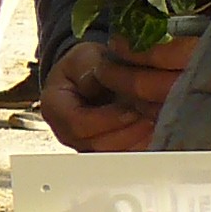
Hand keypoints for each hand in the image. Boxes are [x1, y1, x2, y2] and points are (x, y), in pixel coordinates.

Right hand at [39, 34, 195, 154]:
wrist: (91, 74)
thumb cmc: (86, 65)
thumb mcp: (86, 56)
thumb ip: (93, 68)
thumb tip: (106, 80)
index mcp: (54, 106)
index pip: (76, 123)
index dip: (106, 120)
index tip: (131, 110)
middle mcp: (65, 131)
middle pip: (94, 144)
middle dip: (126, 132)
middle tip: (151, 117)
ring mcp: (84, 143)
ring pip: (110, 154)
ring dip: (136, 140)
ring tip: (156, 122)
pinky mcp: (103, 149)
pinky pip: (122, 155)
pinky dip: (141, 145)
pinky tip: (156, 131)